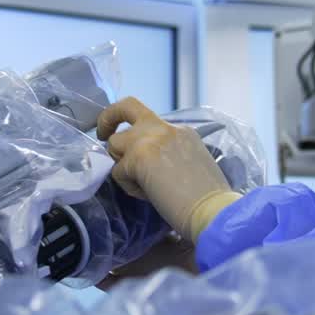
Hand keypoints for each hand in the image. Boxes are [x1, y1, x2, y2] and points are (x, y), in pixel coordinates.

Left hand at [96, 98, 238, 241]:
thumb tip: (143, 161)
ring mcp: (150, 139)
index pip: (149, 120)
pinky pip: (118, 171)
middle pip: (127, 106)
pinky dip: (129, 186)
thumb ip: (167, 152)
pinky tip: (149, 196)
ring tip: (142, 186)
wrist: (213, 209)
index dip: (137, 133)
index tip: (129, 140)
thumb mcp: (190, 161)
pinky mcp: (138, 157)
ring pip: (115, 143)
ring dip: (122, 166)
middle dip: (108, 117)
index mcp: (181, 130)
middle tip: (102, 134)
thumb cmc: (206, 197)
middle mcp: (165, 128)